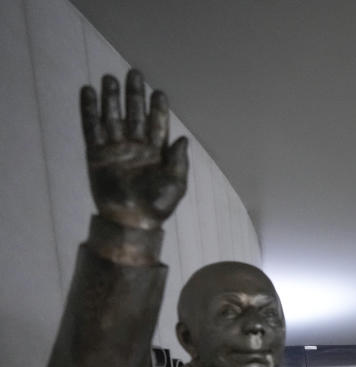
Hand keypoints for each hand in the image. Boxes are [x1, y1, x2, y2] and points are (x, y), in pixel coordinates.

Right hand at [81, 70, 187, 229]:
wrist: (131, 220)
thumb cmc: (158, 206)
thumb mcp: (175, 184)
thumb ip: (179, 161)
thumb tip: (183, 139)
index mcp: (157, 153)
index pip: (158, 124)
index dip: (158, 108)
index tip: (158, 92)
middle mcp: (136, 147)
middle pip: (134, 114)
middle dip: (134, 95)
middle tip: (134, 73)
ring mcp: (115, 149)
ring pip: (113, 117)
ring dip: (111, 98)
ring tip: (109, 77)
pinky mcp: (96, 154)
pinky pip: (92, 128)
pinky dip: (89, 110)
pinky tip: (88, 92)